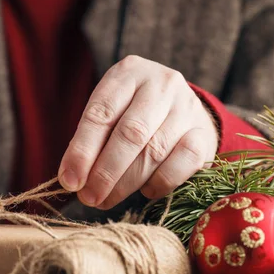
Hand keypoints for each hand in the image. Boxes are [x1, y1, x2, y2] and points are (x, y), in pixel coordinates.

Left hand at [58, 55, 218, 208]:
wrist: (181, 108)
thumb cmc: (131, 113)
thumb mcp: (108, 113)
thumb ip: (90, 141)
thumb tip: (71, 179)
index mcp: (128, 73)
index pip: (101, 113)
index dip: (82, 150)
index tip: (69, 181)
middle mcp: (161, 85)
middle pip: (130, 133)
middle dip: (105, 172)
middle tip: (88, 198)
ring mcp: (187, 107)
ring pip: (154, 152)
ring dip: (126, 183)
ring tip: (106, 199)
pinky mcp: (205, 133)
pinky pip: (182, 164)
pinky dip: (159, 183)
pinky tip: (145, 191)